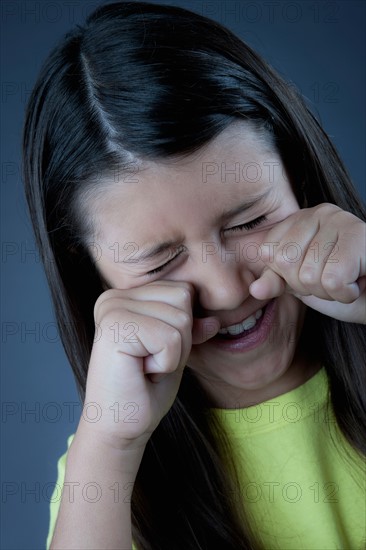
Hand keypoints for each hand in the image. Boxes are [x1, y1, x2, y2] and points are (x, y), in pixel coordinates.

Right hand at [79, 281, 218, 451]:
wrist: (120, 427)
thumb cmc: (145, 389)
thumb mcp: (175, 351)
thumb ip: (191, 328)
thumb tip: (215, 321)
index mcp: (124, 296)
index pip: (182, 290)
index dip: (182, 328)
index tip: (154, 352)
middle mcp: (113, 297)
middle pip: (182, 298)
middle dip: (179, 338)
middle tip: (150, 362)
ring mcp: (111, 310)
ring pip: (180, 318)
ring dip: (173, 353)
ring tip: (145, 367)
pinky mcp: (115, 328)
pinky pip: (170, 338)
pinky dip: (166, 363)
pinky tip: (141, 372)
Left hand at [249, 204, 365, 323]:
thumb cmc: (344, 285)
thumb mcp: (301, 284)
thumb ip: (276, 281)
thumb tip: (255, 289)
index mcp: (299, 219)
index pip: (268, 252)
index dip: (287, 277)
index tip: (313, 274)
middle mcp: (319, 212)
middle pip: (286, 263)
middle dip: (308, 286)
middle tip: (332, 280)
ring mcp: (341, 220)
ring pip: (309, 274)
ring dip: (329, 292)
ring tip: (347, 280)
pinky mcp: (360, 236)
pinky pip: (332, 280)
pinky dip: (345, 294)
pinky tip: (358, 283)